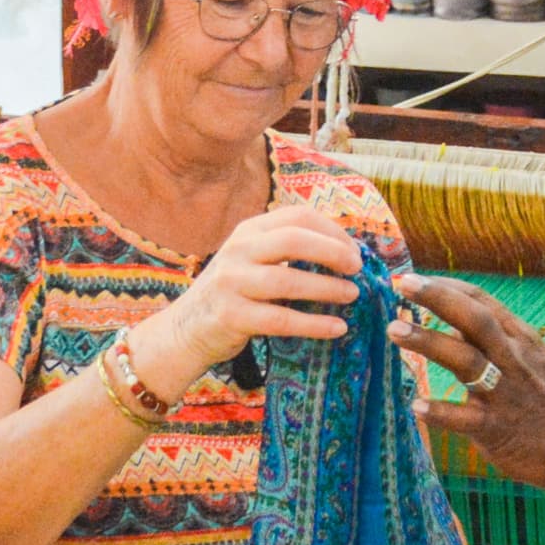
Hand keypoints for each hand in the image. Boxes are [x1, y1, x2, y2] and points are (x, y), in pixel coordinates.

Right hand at [150, 205, 365, 375]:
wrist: (187, 328)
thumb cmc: (234, 292)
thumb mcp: (253, 259)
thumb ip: (286, 250)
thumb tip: (347, 252)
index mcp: (248, 231)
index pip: (297, 217)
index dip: (332, 231)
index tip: (354, 251)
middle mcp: (238, 251)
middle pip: (293, 240)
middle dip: (332, 252)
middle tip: (357, 269)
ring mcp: (231, 283)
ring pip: (288, 280)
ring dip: (327, 288)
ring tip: (352, 295)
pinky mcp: (231, 316)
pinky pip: (281, 319)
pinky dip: (314, 324)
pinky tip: (338, 328)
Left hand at [389, 272, 544, 488]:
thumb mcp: (534, 361)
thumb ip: (496, 343)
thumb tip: (454, 326)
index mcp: (521, 339)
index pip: (482, 302)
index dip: (447, 287)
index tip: (415, 280)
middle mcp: (513, 359)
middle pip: (473, 320)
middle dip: (437, 298)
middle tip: (402, 285)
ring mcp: (506, 394)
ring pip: (466, 360)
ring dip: (429, 342)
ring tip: (394, 330)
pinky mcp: (499, 429)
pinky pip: (466, 419)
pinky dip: (441, 411)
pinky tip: (416, 406)